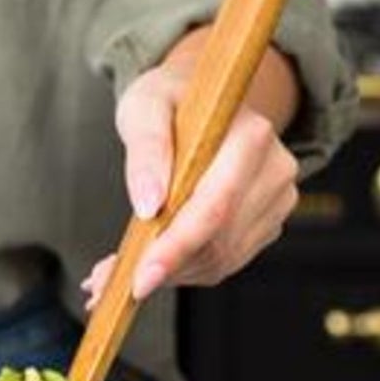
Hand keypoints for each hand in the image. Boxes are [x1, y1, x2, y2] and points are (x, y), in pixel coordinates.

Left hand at [82, 51, 299, 309]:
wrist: (202, 99)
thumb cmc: (169, 100)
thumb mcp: (144, 108)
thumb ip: (146, 151)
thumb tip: (148, 205)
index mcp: (250, 136)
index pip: (215, 207)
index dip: (176, 247)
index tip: (139, 279)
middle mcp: (274, 170)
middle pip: (218, 241)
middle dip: (160, 267)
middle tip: (105, 281)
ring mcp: (274, 200)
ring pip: (219, 259)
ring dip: (166, 273)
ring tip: (118, 271)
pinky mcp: (264, 223)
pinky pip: (221, 261)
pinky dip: (181, 269)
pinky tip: (149, 261)